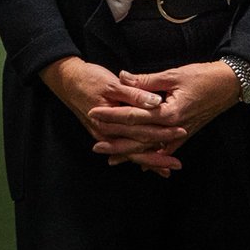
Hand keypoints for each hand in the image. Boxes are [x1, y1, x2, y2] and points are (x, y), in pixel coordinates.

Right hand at [40, 55, 185, 173]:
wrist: (68, 81)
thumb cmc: (90, 79)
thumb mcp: (112, 84)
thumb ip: (135, 94)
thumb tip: (155, 102)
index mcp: (110, 121)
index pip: (141, 132)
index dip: (162, 134)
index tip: (181, 135)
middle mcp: (106, 133)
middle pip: (137, 148)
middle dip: (158, 157)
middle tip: (177, 165)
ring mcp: (105, 135)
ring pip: (130, 152)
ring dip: (148, 160)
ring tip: (167, 169)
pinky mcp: (106, 133)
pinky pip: (124, 147)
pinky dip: (137, 154)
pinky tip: (148, 161)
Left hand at [86, 61, 241, 172]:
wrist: (230, 85)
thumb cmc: (204, 76)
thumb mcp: (174, 74)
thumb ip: (147, 81)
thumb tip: (122, 78)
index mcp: (168, 112)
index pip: (133, 115)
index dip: (112, 114)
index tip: (93, 112)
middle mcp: (172, 128)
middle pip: (137, 136)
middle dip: (115, 137)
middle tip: (94, 140)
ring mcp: (179, 135)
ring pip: (149, 148)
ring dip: (129, 152)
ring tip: (110, 156)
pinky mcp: (186, 135)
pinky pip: (165, 151)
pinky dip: (152, 158)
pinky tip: (140, 163)